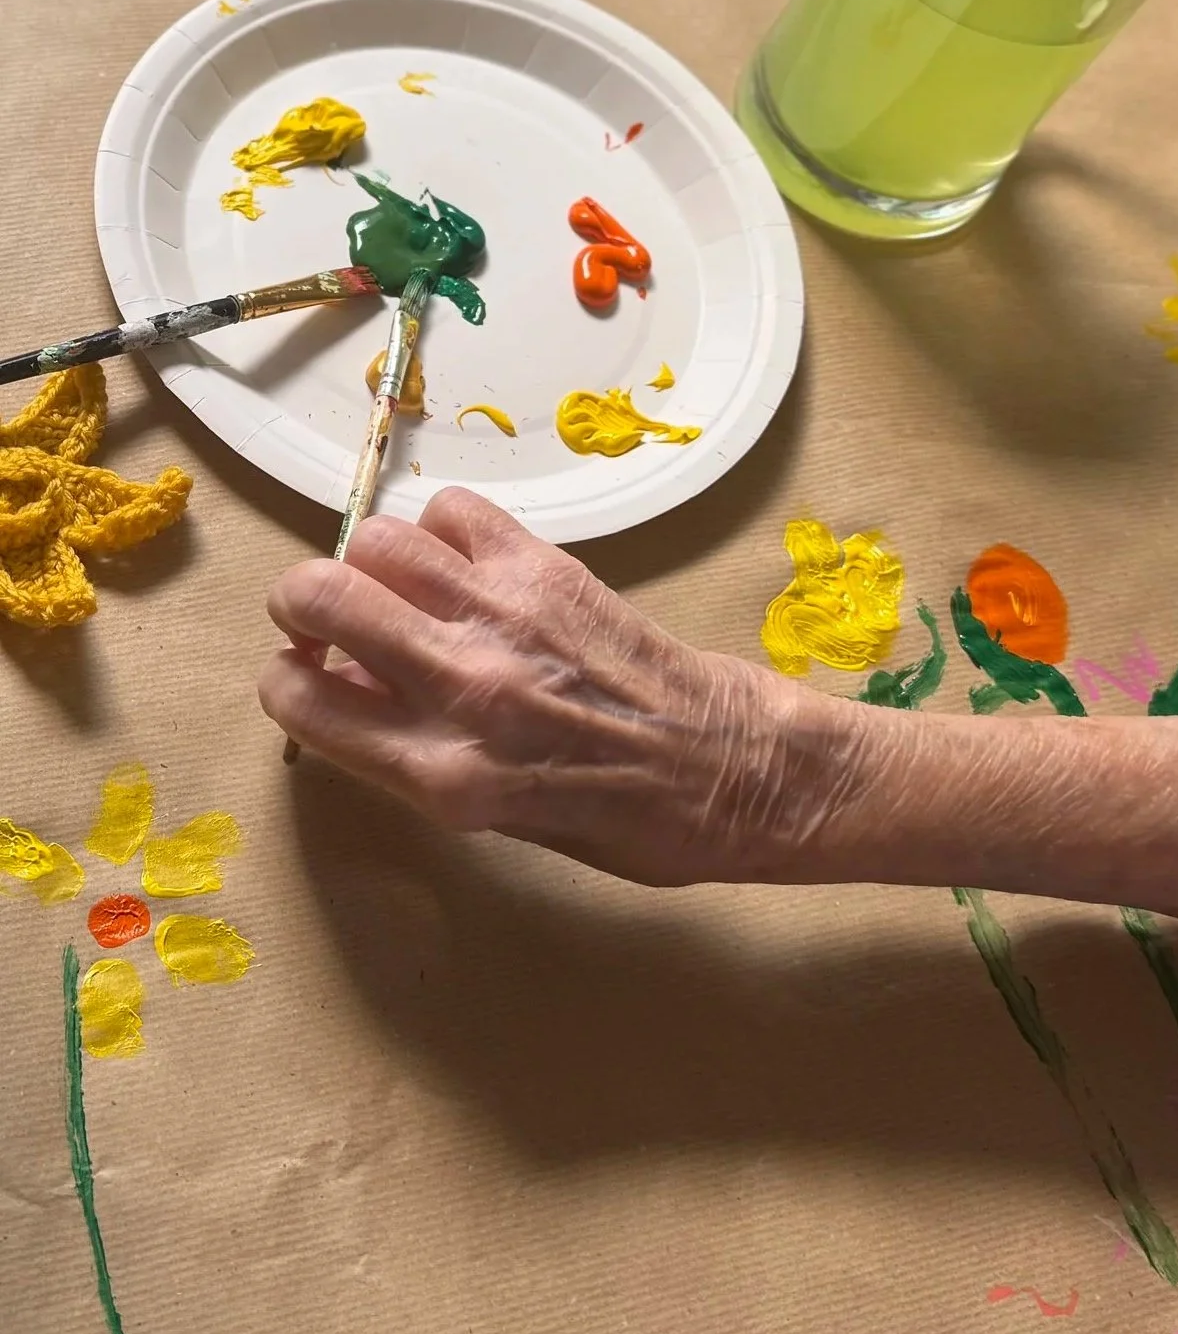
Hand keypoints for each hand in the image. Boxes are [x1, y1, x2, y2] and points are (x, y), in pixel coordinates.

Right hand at [259, 489, 817, 881]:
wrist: (733, 773)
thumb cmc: (623, 820)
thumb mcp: (496, 822)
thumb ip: (409, 757)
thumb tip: (344, 686)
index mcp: (443, 775)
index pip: (297, 699)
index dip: (288, 681)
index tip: (313, 678)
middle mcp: (464, 688)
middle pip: (318, 594)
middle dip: (303, 603)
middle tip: (334, 621)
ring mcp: (507, 618)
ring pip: (378, 540)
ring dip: (373, 562)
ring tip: (405, 591)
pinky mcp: (550, 570)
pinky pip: (454, 512)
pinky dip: (444, 529)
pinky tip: (467, 567)